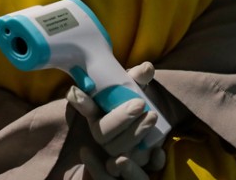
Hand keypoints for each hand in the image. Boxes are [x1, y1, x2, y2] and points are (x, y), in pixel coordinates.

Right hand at [67, 62, 165, 176]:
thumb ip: (138, 77)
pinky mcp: (135, 160)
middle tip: (140, 104)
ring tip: (153, 116)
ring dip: (136, 133)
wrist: (147, 117)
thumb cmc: (134, 98)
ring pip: (119, 150)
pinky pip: (139, 166)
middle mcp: (102, 133)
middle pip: (103, 134)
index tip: (76, 90)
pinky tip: (159, 150)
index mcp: (96, 113)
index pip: (84, 108)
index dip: (81, 102)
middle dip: (121, 119)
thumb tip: (147, 68)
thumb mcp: (135, 86)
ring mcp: (117, 149)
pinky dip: (150, 160)